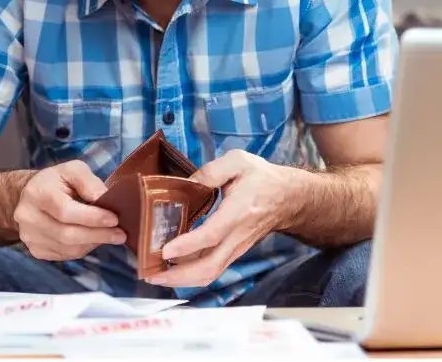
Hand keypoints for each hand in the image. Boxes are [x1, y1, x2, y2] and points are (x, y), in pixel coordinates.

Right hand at [13, 160, 126, 260]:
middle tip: (120, 234)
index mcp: (37, 193)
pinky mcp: (35, 250)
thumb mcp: (73, 170)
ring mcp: (29, 236)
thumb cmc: (57, 181)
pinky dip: (83, 249)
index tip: (114, 219)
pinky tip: (91, 239)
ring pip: (67, 248)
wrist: (31, 195)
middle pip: (67, 234)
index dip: (92, 217)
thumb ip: (89, 182)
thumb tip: (104, 200)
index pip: (66, 211)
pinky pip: (64, 255)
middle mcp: (28, 217)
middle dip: (98, 235)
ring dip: (92, 243)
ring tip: (109, 236)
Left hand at [146, 150, 305, 287]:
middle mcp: (238, 236)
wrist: (289, 197)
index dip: (188, 245)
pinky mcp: (234, 252)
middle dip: (179, 275)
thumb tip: (187, 183)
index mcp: (238, 212)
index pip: (212, 235)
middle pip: (210, 267)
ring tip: (156, 276)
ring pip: (211, 273)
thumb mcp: (239, 162)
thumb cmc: (263, 178)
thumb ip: (212, 170)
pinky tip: (173, 268)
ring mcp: (237, 247)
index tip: (166, 251)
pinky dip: (192, 273)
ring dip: (183, 280)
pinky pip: (213, 269)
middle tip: (152, 274)